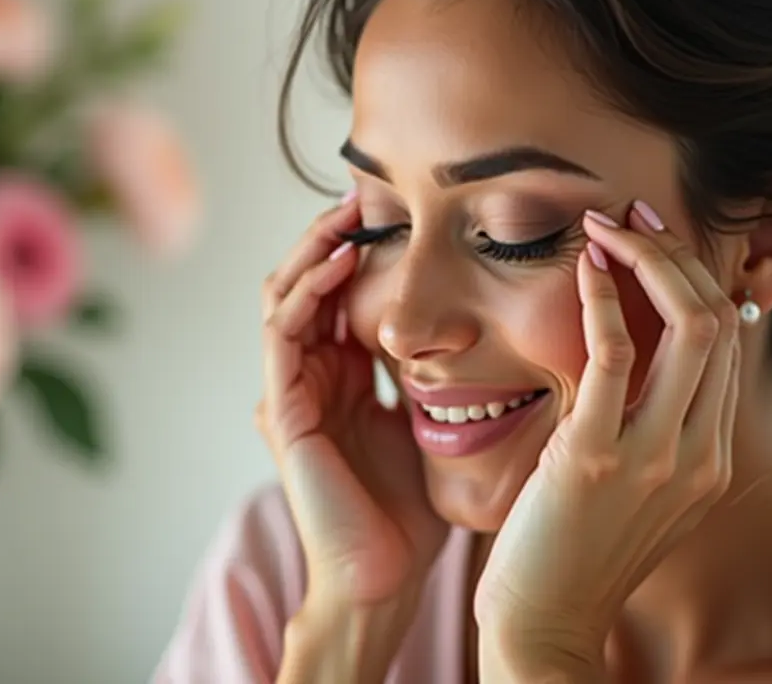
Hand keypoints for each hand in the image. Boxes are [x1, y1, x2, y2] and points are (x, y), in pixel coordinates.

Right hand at [257, 195, 448, 611]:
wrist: (384, 579)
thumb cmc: (412, 514)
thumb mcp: (431, 425)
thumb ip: (438, 378)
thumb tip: (488, 330)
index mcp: (346, 379)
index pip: (341, 294)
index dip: (361, 249)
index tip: (398, 207)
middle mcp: (313, 378)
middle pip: (306, 284)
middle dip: (331, 235)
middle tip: (364, 191)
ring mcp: (293, 391)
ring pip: (284, 295)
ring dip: (312, 249)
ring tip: (347, 210)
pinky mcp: (283, 410)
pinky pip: (283, 333)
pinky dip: (306, 291)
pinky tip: (339, 259)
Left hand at [475, 203, 740, 673]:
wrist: (544, 622)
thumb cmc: (575, 548)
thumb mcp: (635, 485)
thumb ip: (649, 424)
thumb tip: (636, 353)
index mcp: (713, 458)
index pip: (728, 342)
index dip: (695, 277)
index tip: (655, 237)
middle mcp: (702, 455)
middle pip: (721, 322)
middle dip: (678, 254)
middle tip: (631, 216)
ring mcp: (657, 458)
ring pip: (690, 327)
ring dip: (647, 259)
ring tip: (605, 225)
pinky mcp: (598, 458)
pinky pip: (615, 355)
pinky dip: (604, 299)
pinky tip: (583, 268)